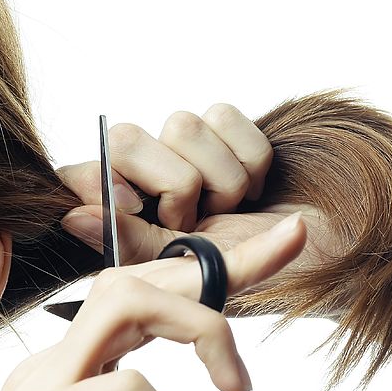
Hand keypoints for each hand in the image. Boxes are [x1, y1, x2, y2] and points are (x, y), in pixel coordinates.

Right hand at [0, 216, 306, 390]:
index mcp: (64, 378)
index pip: (137, 303)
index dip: (204, 271)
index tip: (275, 247)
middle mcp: (50, 369)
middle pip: (135, 279)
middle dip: (217, 266)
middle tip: (285, 257)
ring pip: (125, 304)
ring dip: (200, 330)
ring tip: (236, 389)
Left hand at [58, 106, 341, 315]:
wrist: (318, 260)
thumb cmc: (245, 275)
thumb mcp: (182, 270)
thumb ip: (129, 242)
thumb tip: (72, 216)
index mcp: (124, 213)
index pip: (82, 174)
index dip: (95, 181)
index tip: (131, 205)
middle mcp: (147, 175)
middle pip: (127, 137)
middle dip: (172, 184)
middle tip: (193, 221)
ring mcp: (184, 151)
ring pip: (182, 124)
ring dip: (219, 178)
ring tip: (230, 212)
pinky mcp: (225, 130)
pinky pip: (225, 115)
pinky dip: (248, 158)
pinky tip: (253, 191)